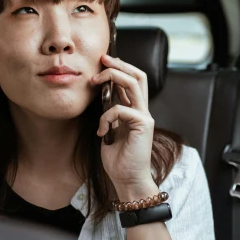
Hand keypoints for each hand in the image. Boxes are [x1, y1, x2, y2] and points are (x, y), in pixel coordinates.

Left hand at [91, 54, 156, 193]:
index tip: (102, 62)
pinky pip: (121, 109)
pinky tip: (102, 131)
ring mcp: (144, 117)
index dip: (119, 68)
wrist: (127, 180)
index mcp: (135, 111)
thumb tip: (101, 99)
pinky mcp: (143, 125)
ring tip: (95, 80)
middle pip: (139, 76)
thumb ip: (110, 114)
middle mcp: (142, 111)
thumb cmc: (118, 159)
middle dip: (120, 64)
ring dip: (113, 77)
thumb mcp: (110, 130)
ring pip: (134, 84)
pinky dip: (106, 116)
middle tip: (103, 59)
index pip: (132, 81)